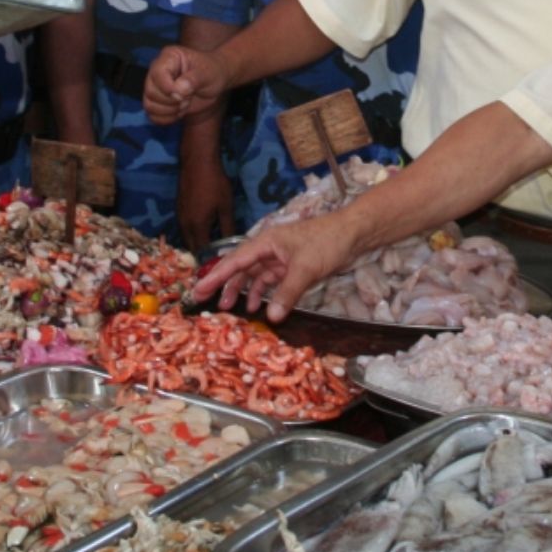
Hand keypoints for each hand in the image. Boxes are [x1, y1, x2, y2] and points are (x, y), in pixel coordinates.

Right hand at [143, 47, 229, 124]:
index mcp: (169, 57)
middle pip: (151, 92)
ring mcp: (156, 86)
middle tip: (188, 98)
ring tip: (185, 104)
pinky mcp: (157, 101)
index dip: (169, 88)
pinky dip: (167, 118)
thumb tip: (178, 90)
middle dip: (172, 101)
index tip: (186, 93)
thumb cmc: (212, 72)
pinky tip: (179, 112)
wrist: (215, 82)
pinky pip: (153, 116)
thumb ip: (193, 79)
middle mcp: (158, 71)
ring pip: (149, 105)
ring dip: (170, 111)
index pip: (157, 74)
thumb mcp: (207, 73)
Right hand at [177, 155, 234, 251]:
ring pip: (187, 237)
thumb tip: (231, 244)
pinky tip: (205, 228)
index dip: (210, 259)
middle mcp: (184, 225)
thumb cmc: (215, 183)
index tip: (220, 263)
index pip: (201, 252)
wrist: (198, 161)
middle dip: (203, 254)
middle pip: (192, 247)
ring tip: (212, 244)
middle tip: (217, 256)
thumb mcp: (226, 207)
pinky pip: (185, 228)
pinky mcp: (178, 209)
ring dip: (197, 243)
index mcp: (197, 227)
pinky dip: (193, 233)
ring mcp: (179, 216)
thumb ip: (227, 228)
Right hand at [191, 214, 360, 321]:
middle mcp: (269, 248)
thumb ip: (287, 293)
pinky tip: (259, 307)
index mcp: (267, 242)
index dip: (215, 276)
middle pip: (240, 268)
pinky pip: (271, 281)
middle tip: (204, 301)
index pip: (235, 261)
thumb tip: (271, 317)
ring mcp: (280, 258)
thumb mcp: (306, 268)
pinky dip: (264, 293)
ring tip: (229, 308)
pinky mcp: (292, 266)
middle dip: (223, 284)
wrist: (354, 234)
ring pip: (254, 276)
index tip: (198, 289)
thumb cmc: (328, 242)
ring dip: (243, 291)